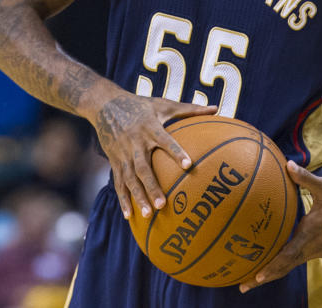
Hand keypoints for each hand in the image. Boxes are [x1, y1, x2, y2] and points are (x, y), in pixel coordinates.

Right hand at [90, 91, 217, 219]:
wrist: (105, 105)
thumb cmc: (140, 105)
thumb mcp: (163, 104)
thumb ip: (190, 109)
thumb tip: (216, 109)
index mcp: (149, 127)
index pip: (165, 140)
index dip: (176, 152)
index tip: (188, 165)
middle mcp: (135, 142)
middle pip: (143, 167)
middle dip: (152, 186)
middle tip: (162, 204)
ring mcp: (123, 153)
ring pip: (129, 178)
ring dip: (138, 196)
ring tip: (148, 214)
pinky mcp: (114, 161)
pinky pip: (118, 182)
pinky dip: (123, 199)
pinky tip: (130, 216)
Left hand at [239, 161, 321, 292]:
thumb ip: (304, 178)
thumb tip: (287, 164)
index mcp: (312, 234)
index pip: (288, 256)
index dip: (272, 267)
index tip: (257, 277)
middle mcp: (314, 247)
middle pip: (285, 266)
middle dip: (264, 277)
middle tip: (242, 286)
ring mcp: (319, 250)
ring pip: (292, 263)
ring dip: (274, 270)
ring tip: (254, 276)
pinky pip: (300, 258)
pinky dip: (285, 262)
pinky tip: (276, 258)